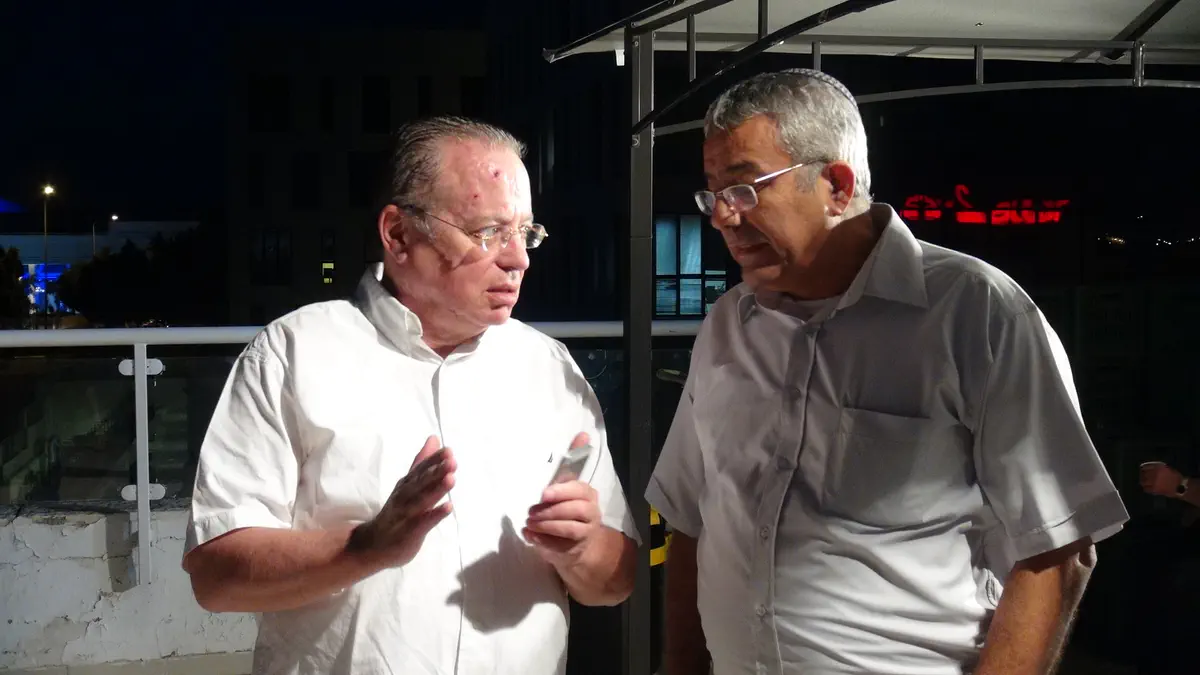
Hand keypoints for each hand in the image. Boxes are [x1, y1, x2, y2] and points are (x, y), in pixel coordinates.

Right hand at [348, 436, 455, 566]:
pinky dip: (434, 515)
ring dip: (436, 489)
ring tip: (452, 479)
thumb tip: (434, 438)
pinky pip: (423, 522)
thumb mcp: (408, 484)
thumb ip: (422, 463)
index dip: (434, 460)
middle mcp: (405, 496)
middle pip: (422, 482)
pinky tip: (448, 507)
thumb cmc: (397, 512)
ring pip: (422, 500)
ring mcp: (406, 514)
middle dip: (436, 471)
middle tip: (452, 460)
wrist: (372, 545)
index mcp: (407, 484)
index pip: (421, 469)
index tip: (449, 451)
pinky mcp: (410, 532)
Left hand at [524, 433, 602, 567]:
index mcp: (588, 495)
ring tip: (528, 523)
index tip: (544, 494)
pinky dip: (542, 541)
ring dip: (545, 526)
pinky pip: (559, 547)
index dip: (562, 492)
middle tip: (531, 512)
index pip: (580, 491)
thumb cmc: (568, 506)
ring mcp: (584, 534)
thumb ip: (574, 460)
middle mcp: (591, 513)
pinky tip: (529, 535)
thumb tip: (584, 434)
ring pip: (569, 529)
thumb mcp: (568, 484)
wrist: (578, 542)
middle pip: (576, 510)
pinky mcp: (574, 550)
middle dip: (551, 511)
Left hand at [1140, 461, 1183, 496]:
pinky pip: (1146, 489)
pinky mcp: (1155, 490)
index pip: (1146, 467)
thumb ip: (1158, 467)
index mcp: (1158, 468)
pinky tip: (1146, 487)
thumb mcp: (1167, 468)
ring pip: (1143, 482)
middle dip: (1142, 475)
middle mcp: (1154, 475)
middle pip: (1143, 474)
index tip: (1142, 469)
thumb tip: (1150, 467)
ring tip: (1143, 482)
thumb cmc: (1175, 477)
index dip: (1143, 468)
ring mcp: (1154, 482)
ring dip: (1142, 481)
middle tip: (1142, 476)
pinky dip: (1145, 488)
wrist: (1180, 486)